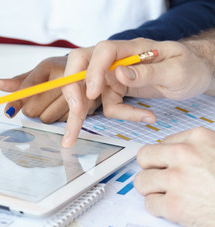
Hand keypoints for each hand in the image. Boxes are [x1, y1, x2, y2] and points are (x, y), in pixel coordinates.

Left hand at [0, 56, 99, 123]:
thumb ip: (19, 81)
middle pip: (34, 107)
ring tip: (53, 102)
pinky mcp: (87, 105)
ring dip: (45, 114)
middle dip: (32, 109)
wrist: (91, 70)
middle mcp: (63, 76)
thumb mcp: (39, 72)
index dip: (17, 101)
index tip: (8, 112)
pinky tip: (64, 107)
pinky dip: (58, 118)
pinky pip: (60, 122)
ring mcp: (77, 91)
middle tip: (39, 101)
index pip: (28, 86)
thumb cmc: (59, 72)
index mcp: (48, 66)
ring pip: (46, 118)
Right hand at [61, 38, 212, 146]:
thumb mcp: (176, 70)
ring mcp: (113, 76)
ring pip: (86, 92)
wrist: (196, 74)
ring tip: (71, 138)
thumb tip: (120, 73)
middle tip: (76, 112)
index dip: (93, 71)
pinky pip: (109, 105)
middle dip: (72, 91)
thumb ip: (147, 72)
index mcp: (130, 48)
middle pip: (80, 67)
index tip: (93, 93)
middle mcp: (116, 60)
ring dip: (78, 116)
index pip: (102, 52)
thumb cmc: (189, 66)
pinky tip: (146, 118)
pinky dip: (123, 115)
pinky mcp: (116, 90)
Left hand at [135, 127, 214, 226]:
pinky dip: (160, 209)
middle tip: (164, 180)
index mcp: (199, 138)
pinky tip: (176, 209)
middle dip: (152, 170)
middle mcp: (185, 155)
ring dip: (153, 190)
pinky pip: (149, 204)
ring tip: (171, 195)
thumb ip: (201, 148)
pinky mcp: (174, 206)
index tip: (174, 166)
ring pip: (142, 181)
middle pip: (144, 158)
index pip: (163, 143)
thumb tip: (174, 149)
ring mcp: (177, 181)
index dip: (167, 158)